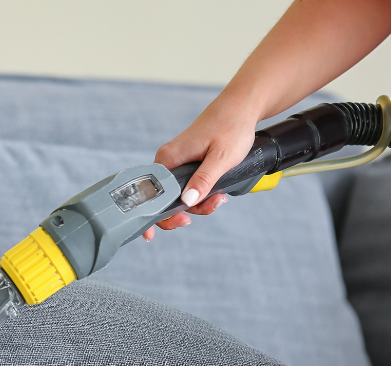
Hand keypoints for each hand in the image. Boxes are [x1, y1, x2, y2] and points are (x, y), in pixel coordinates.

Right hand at [142, 95, 259, 240]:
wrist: (240, 108)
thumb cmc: (231, 127)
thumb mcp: (221, 158)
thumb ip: (203, 180)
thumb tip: (186, 202)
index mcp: (168, 160)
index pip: (151, 196)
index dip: (154, 217)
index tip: (158, 232)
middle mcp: (166, 162)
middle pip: (163, 200)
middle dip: (184, 212)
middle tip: (210, 208)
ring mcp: (175, 163)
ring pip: (177, 196)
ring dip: (197, 204)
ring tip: (219, 199)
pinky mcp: (184, 164)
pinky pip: (184, 187)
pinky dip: (199, 195)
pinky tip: (215, 194)